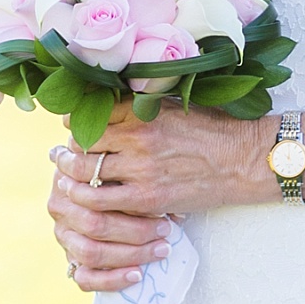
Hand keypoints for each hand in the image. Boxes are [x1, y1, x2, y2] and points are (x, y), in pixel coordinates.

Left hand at [47, 103, 273, 290]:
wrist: (242, 160)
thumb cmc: (211, 129)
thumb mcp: (174, 104)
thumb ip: (139, 105)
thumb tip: (104, 103)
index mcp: (142, 109)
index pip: (91, 111)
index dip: (75, 120)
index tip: (72, 124)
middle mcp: (137, 135)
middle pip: (82, 140)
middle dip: (69, 148)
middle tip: (62, 154)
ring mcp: (140, 168)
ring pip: (83, 170)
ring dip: (69, 174)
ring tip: (65, 175)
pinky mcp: (146, 197)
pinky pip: (99, 200)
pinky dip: (85, 198)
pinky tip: (84, 197)